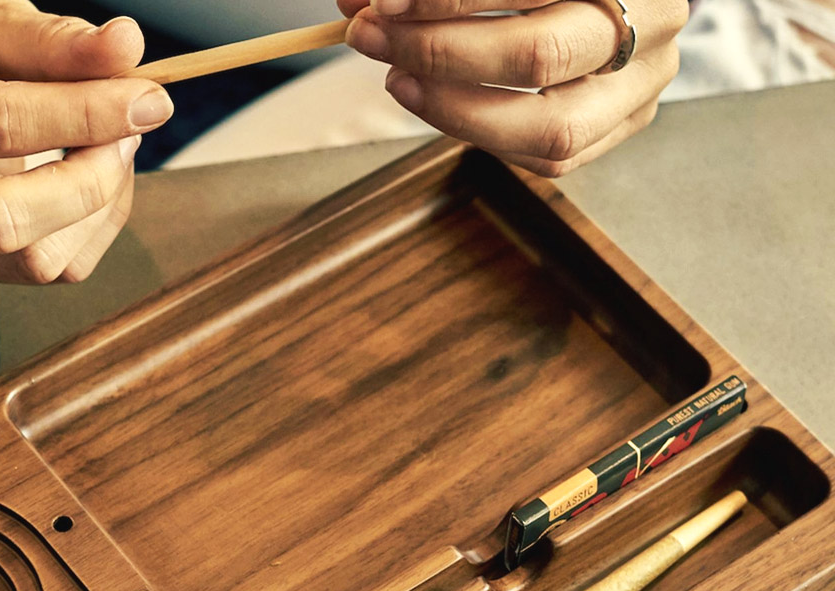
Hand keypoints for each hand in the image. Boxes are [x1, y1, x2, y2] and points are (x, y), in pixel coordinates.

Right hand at [0, 0, 173, 283]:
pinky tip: (89, 176)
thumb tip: (127, 46)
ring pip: (38, 259)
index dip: (85, 114)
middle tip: (132, 130)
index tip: (149, 98)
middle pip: (4, 219)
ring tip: (110, 144)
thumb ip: (55, 40)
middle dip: (92, 178)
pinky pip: (54, 270)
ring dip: (101, 204)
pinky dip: (94, 224)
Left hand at [337, 0, 687, 176]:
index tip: (380, 3)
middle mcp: (654, 20)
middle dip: (439, 52)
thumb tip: (355, 2)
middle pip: (540, 56)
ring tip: (395, 78)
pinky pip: (548, 157)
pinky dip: (479, 133)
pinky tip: (432, 100)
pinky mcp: (626, 124)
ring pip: (550, 128)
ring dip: (454, 110)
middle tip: (371, 36)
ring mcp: (646, 83)